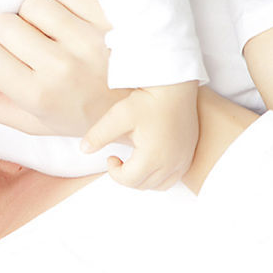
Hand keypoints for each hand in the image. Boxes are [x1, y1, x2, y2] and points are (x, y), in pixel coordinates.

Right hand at [0, 0, 127, 136]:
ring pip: (32, 3)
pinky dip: (62, 2)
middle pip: (3, 24)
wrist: (149, 104)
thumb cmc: (85, 114)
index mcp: (40, 95)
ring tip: (47, 29)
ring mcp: (87, 39)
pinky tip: (70, 20)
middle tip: (23, 43)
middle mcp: (62, 67)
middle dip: (6, 31)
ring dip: (33, 13)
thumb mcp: (36, 123)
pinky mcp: (108, 16)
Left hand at [82, 81, 198, 189]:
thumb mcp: (118, 116)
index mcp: (153, 157)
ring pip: (158, 185)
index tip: (110, 157)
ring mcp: (182, 160)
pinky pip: (173, 178)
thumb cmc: (147, 101)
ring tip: (133, 162)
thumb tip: (83, 150)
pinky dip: (159, 177)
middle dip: (126, 176)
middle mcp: (171, 163)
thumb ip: (99, 135)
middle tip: (119, 160)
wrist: (175, 87)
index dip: (114, 172)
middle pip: (142, 185)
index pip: (128, 180)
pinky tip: (150, 161)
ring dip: (142, 179)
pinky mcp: (189, 155)